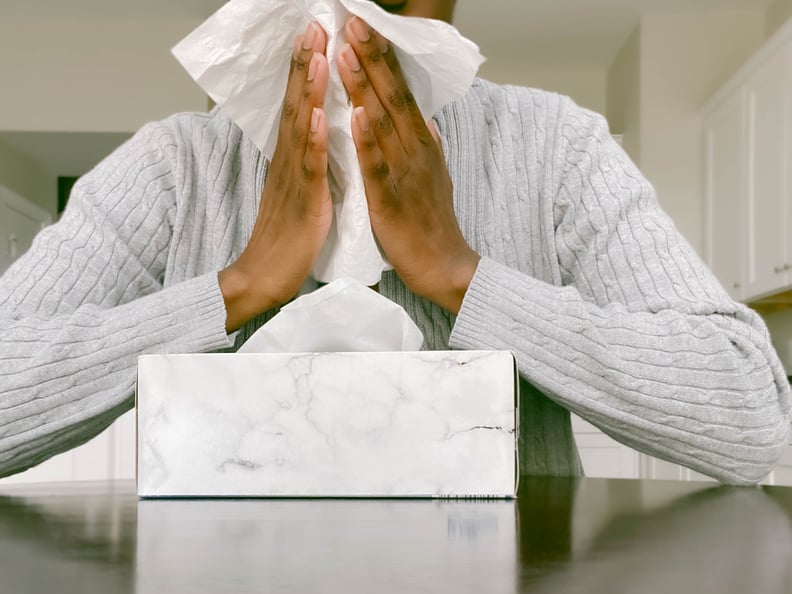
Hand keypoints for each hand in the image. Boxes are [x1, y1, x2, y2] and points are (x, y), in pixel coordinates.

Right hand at [219, 22, 331, 331]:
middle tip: (312, 25)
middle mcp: (288, 162)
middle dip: (304, 64)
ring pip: (302, 128)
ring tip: (318, 53)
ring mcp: (294, 181)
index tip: (313, 35)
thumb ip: (305, 162)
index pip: (297, 106)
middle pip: (295, 105)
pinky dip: (314, 141)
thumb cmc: (286, 238)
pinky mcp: (305, 204)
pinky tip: (320, 116)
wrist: (264, 278)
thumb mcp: (298, 190)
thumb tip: (315, 136)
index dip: (304, 70)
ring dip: (309, 90)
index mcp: (291, 159)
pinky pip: (310, 169)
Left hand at [337, 16, 479, 313]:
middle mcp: (416, 151)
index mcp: (422, 144)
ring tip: (346, 53)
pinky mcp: (391, 200)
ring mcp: (405, 174)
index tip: (367, 28)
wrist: (443, 266)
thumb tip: (427, 120)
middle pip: (394, 96)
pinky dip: (368, 140)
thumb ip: (428, 146)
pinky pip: (378, 165)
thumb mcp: (435, 177)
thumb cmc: (432, 222)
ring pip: (383, 123)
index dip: (384, 59)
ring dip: (366, 87)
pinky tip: (356, 115)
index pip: (402, 92)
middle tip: (355, 21)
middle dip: (373, 58)